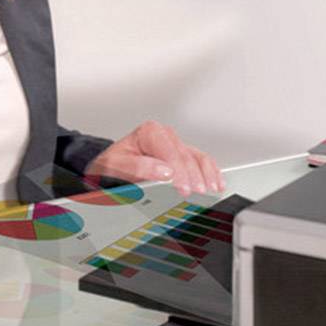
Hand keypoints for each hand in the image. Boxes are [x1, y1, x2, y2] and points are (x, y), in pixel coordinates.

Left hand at [84, 120, 224, 197]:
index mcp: (149, 132)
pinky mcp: (181, 156)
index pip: (170, 152)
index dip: (179, 172)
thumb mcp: (118, 166)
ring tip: (212, 189)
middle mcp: (165, 136)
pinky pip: (201, 161)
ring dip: (207, 174)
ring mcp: (175, 145)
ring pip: (197, 157)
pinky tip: (216, 182)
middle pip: (185, 156)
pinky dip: (211, 172)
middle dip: (194, 176)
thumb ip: (140, 167)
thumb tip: (165, 171)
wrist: (109, 169)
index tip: (184, 188)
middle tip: (198, 192)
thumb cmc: (112, 166)